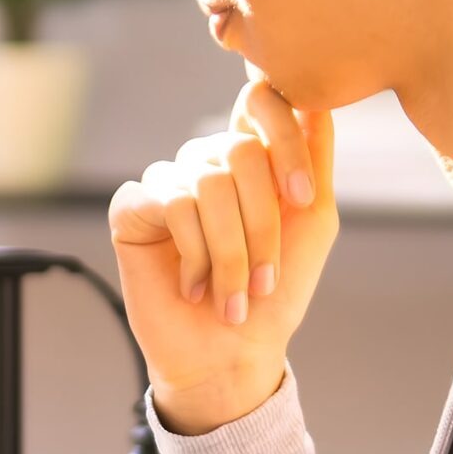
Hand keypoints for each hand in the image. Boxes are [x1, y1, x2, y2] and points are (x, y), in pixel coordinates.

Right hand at [108, 66, 337, 429]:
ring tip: (230, 296)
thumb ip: (314, 159)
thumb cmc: (274, 293)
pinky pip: (171, 204)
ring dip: (230, 253)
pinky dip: (194, 255)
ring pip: (209, 184)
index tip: (303, 200)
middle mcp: (205, 160)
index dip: (286, 141)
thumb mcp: (311, 222)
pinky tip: (192, 287)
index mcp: (248, 156)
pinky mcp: (132, 205)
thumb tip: (320, 98)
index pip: (260, 101)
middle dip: (263, 224)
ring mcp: (167, 180)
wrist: (231, 355)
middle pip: (241, 150)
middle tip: (264, 279)